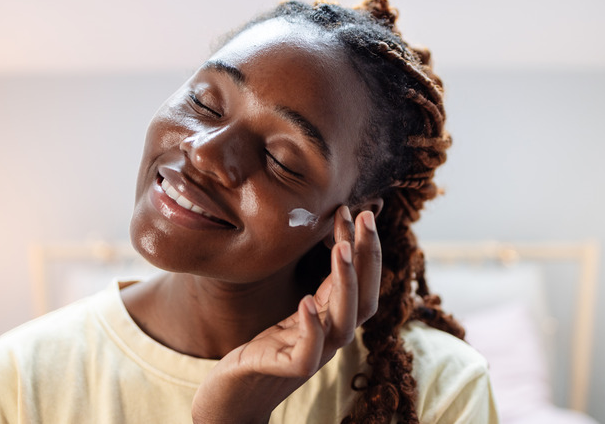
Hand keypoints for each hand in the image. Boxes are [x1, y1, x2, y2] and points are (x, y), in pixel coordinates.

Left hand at [191, 206, 381, 423]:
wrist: (236, 394)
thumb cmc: (266, 349)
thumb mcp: (298, 310)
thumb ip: (320, 285)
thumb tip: (335, 239)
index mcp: (334, 319)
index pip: (361, 281)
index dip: (365, 247)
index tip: (361, 210)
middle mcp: (331, 337)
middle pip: (364, 299)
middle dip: (368, 258)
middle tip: (366, 216)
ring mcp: (313, 356)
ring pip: (343, 324)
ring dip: (346, 285)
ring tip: (341, 249)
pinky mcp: (288, 371)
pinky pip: (307, 353)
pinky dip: (310, 327)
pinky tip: (306, 301)